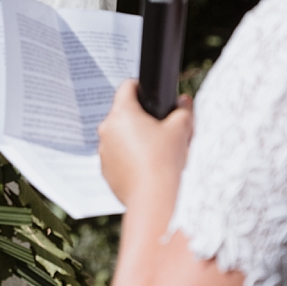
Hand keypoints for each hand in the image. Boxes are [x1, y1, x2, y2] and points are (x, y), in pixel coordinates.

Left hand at [97, 80, 192, 207]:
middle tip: (160, 129)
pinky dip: (128, 158)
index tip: (150, 95)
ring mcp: (103, 150)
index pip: (127, 87)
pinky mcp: (105, 169)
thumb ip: (183, 110)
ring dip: (133, 139)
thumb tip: (183, 101)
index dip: (140, 87)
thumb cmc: (165, 161)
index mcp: (122, 113)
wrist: (153, 198)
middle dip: (140, 118)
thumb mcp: (181, 130)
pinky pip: (116, 156)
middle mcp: (107, 129)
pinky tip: (145, 166)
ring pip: (119, 136)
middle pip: (123, 114)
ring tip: (154, 151)